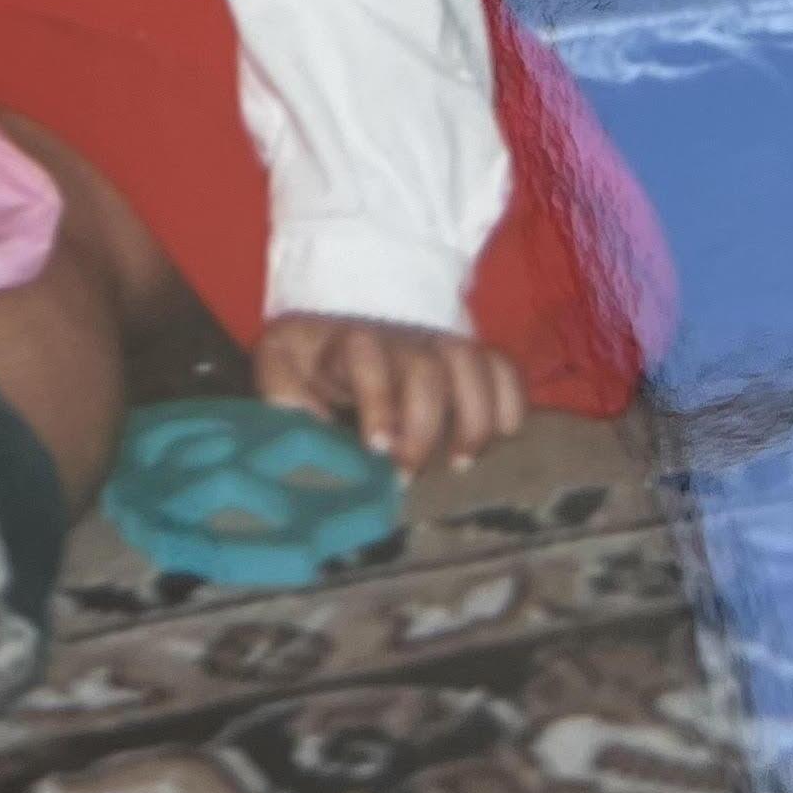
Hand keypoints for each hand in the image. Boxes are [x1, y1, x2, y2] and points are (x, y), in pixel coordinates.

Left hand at [250, 312, 526, 476]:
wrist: (337, 319)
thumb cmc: (309, 354)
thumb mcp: (281, 364)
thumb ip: (282, 391)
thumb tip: (308, 425)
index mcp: (346, 337)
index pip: (367, 354)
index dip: (378, 400)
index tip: (379, 448)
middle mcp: (398, 334)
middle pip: (426, 368)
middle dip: (424, 427)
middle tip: (409, 474)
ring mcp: (437, 340)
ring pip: (472, 364)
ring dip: (474, 418)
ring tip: (460, 462)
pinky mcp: (467, 354)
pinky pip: (504, 367)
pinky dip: (511, 401)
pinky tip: (501, 435)